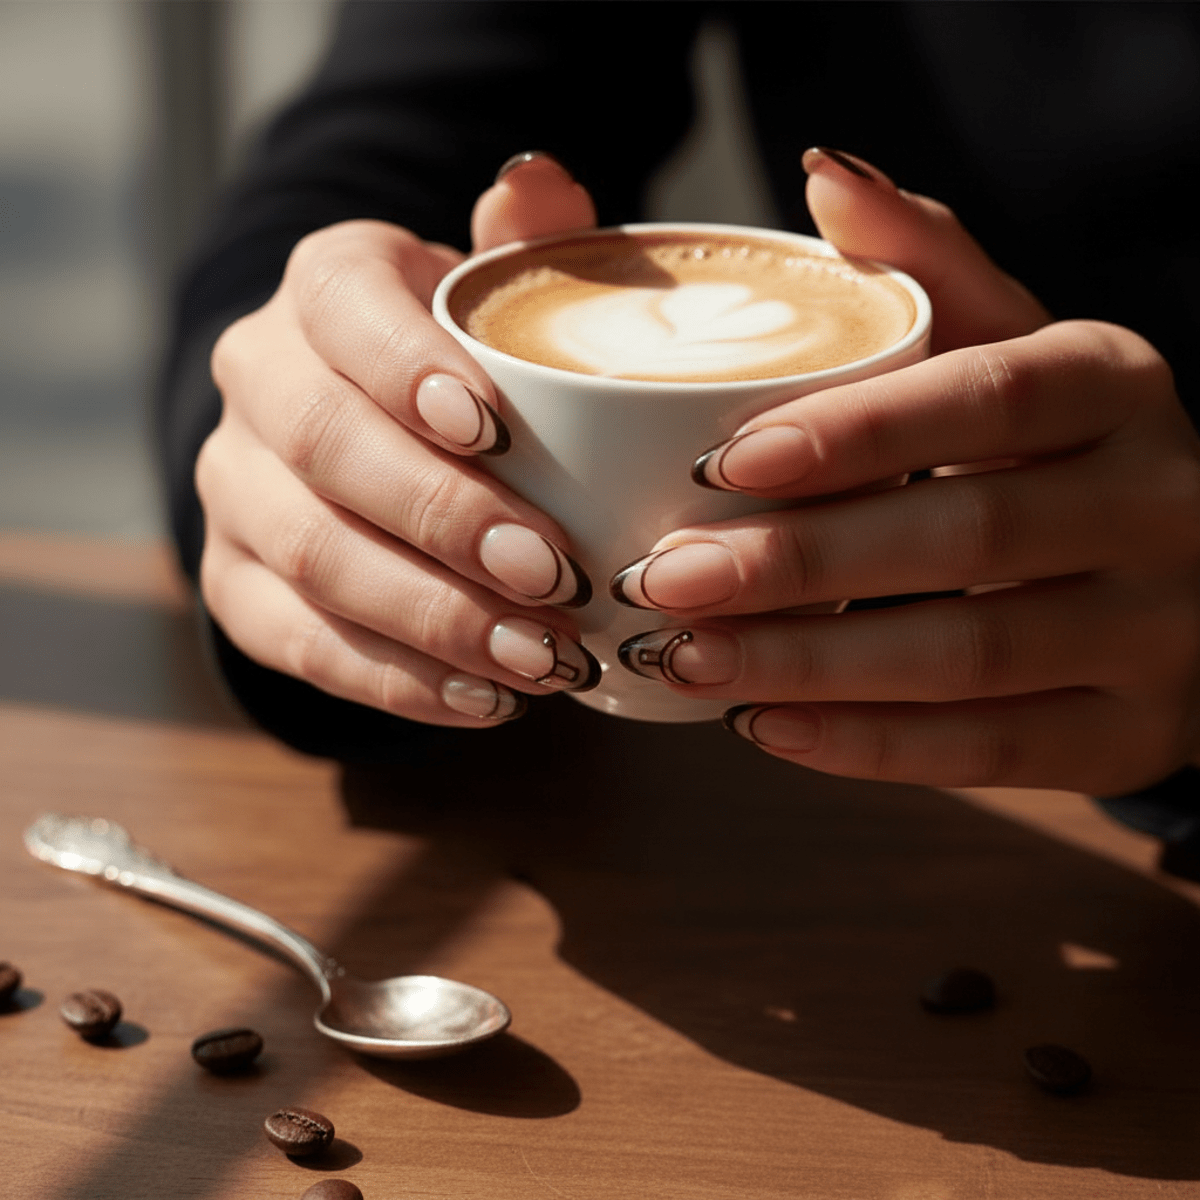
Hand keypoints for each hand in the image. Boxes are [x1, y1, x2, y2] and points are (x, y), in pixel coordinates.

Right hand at [198, 153, 602, 725]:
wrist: (369, 429)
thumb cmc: (457, 357)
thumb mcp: (489, 292)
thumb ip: (520, 241)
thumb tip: (537, 182)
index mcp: (324, 289)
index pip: (344, 312)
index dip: (409, 369)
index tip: (498, 428)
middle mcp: (258, 381)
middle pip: (329, 449)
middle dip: (447, 520)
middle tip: (555, 577)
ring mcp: (233, 488)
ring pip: (313, 558)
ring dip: (434, 618)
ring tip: (542, 660)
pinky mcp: (236, 581)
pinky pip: (301, 643)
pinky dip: (397, 682)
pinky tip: (487, 702)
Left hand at [614, 149, 1199, 793]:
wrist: (1182, 580)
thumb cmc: (1056, 450)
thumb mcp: (1015, 346)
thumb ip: (929, 271)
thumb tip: (826, 177)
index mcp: (1114, 384)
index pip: (986, 396)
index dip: (857, 433)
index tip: (721, 460)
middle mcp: (1158, 502)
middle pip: (964, 537)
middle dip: (798, 564)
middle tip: (666, 581)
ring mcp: (1158, 630)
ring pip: (968, 659)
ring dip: (811, 664)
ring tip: (687, 659)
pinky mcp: (1131, 733)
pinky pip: (993, 752)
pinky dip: (868, 745)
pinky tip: (762, 725)